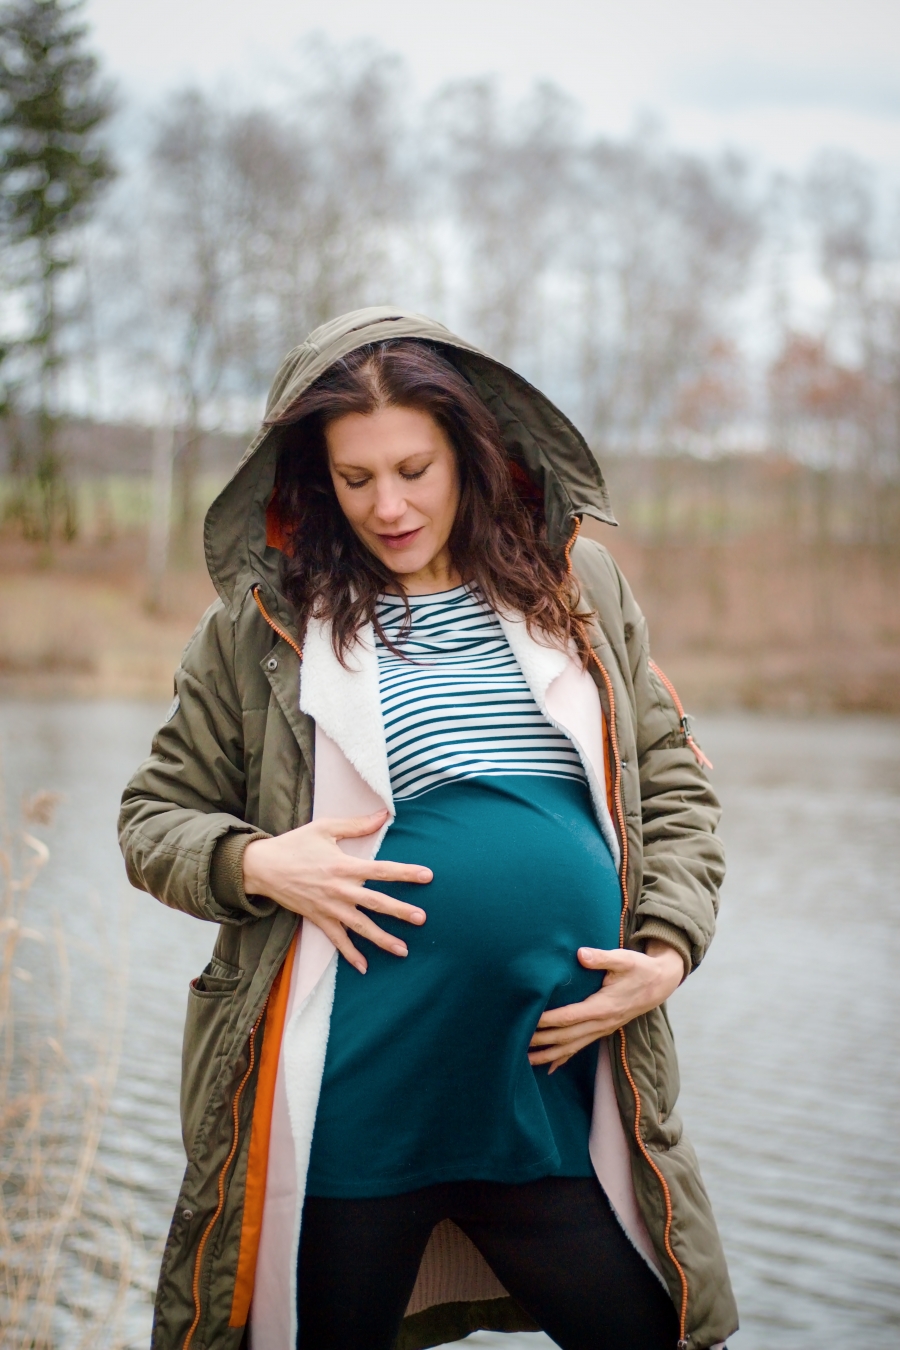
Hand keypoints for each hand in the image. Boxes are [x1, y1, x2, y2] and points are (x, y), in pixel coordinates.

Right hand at [242, 810, 429, 973]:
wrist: (263, 867)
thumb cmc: (295, 844)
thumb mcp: (325, 828)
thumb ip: (357, 824)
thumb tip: (384, 814)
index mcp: (344, 866)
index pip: (382, 870)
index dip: (406, 873)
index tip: (427, 876)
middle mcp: (340, 890)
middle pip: (376, 903)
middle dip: (400, 911)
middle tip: (422, 918)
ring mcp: (329, 908)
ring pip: (361, 928)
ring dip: (382, 939)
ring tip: (403, 950)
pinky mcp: (318, 919)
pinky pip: (337, 940)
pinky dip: (350, 955)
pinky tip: (364, 968)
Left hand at [528, 940, 684, 1072]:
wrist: (660, 983)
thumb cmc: (639, 968)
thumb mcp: (624, 959)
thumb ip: (601, 957)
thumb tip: (581, 954)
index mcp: (603, 1006)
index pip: (569, 1016)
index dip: (548, 1020)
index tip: (528, 1020)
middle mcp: (602, 1023)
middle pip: (566, 1037)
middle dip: (541, 1041)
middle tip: (516, 1043)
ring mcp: (603, 1029)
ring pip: (572, 1047)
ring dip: (548, 1055)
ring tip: (525, 1060)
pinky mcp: (603, 1030)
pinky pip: (581, 1048)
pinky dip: (564, 1058)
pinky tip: (550, 1068)